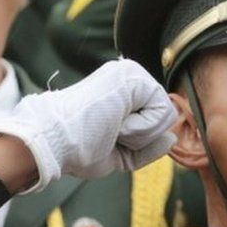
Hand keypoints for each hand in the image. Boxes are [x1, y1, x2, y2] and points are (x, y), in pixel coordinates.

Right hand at [0, 60, 177, 190]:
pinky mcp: (132, 76)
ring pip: (166, 115)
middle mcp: (129, 76)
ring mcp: (131, 73)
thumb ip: (147, 147)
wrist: (54, 143)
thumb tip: (172, 138)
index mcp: (124, 90)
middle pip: (165, 117)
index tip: (109, 138)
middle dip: (142, 138)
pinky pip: (163, 111)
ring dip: (141, 134)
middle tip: (110, 133)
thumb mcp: (120, 153)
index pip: (157, 118)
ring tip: (111, 127)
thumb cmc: (78, 150)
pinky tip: (116, 123)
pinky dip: (142, 128)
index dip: (140, 140)